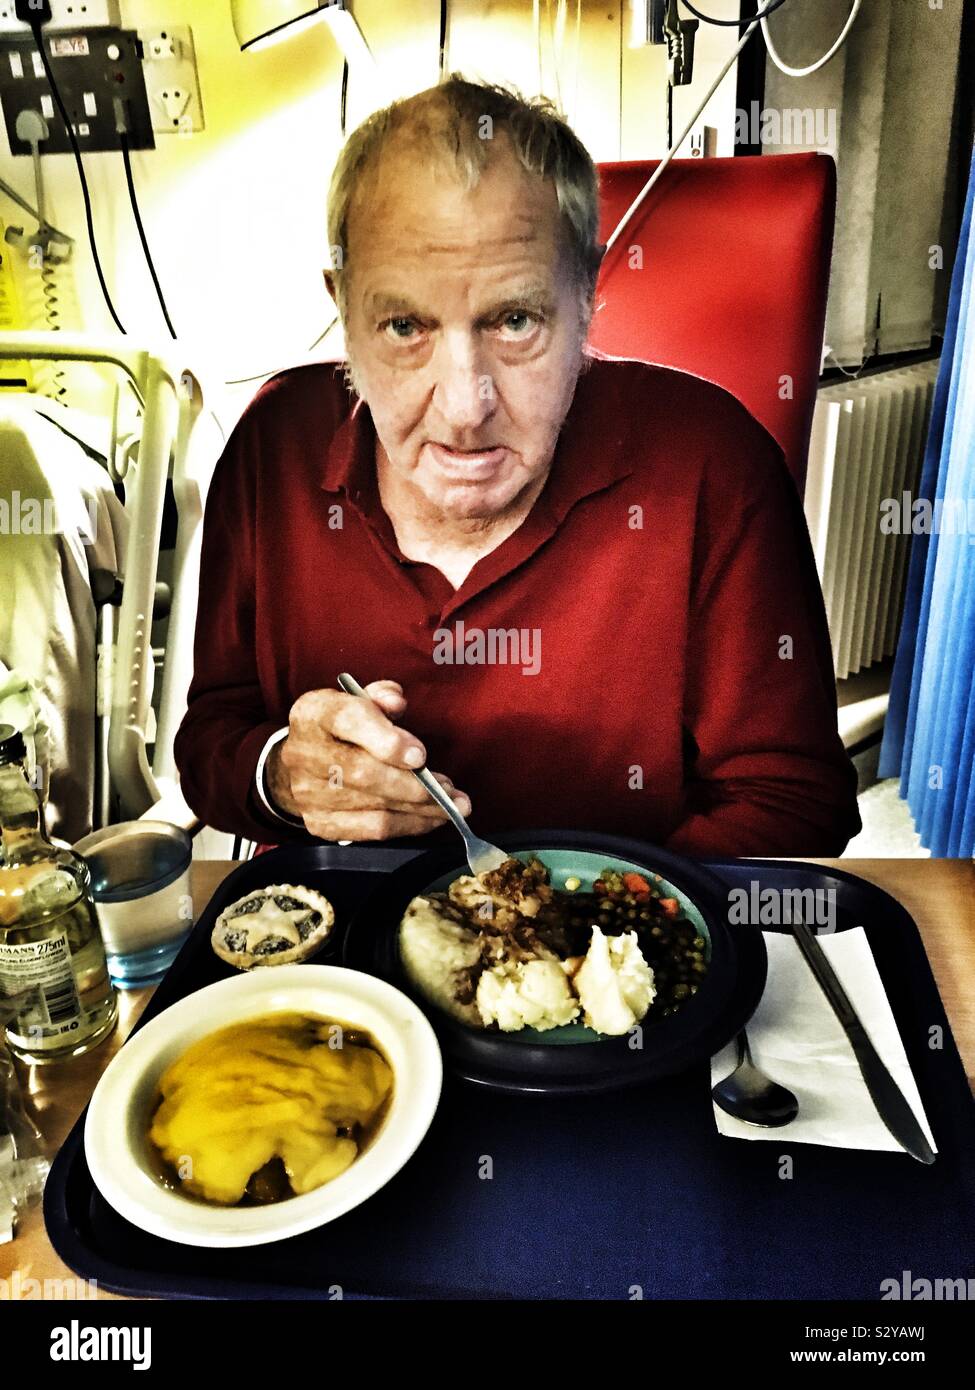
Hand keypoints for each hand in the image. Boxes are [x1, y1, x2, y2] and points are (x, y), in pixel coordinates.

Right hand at [265, 680, 471, 840]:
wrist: (304, 762)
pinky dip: (409, 826)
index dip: (386, 739)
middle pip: (362, 774)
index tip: (420, 755)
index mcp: (313, 713)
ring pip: (374, 807)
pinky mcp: (321, 823)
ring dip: (421, 809)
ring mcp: (309, 794)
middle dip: (413, 784)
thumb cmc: (342, 728)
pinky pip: (374, 831)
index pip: (347, 720)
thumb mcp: (359, 700)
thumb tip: (396, 704)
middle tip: (448, 788)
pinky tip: (431, 818)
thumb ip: (381, 696)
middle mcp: (304, 755)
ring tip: (451, 804)